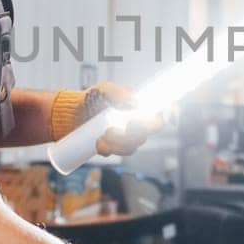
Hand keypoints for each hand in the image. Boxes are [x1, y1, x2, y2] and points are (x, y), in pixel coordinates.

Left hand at [50, 83, 168, 157]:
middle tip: (123, 125)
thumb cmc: (91, 98)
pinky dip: (110, 149)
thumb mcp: (103, 90)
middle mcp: (137, 121)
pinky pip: (119, 152)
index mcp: (139, 105)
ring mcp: (127, 136)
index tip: (171, 118)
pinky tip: (98, 144)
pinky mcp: (115, 147)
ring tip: (103, 135)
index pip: (163, 109)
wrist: (71, 114)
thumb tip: (136, 102)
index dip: (172, 113)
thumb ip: (118, 93)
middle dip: (140, 130)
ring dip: (121, 142)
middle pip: (151, 130)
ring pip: (135, 144)